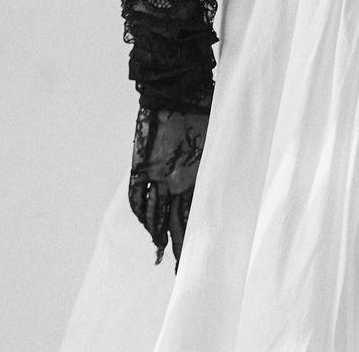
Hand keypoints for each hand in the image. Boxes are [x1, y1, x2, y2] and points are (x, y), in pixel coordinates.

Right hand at [128, 103, 208, 269]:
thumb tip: (221, 176)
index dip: (195, 239)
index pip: (196, 217)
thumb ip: (215, 160)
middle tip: (181, 270)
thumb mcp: (217, 137)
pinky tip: (147, 226)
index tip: (199, 257)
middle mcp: (175, 180)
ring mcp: (155, 174)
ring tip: (161, 255)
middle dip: (179, 248)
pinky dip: (141, 214)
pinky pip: (137, 198)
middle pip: (175, 223)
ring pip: (154, 215)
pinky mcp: (139, 165)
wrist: (175, 87)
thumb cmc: (205, 106)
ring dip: (158, 235)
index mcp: (197, 173)